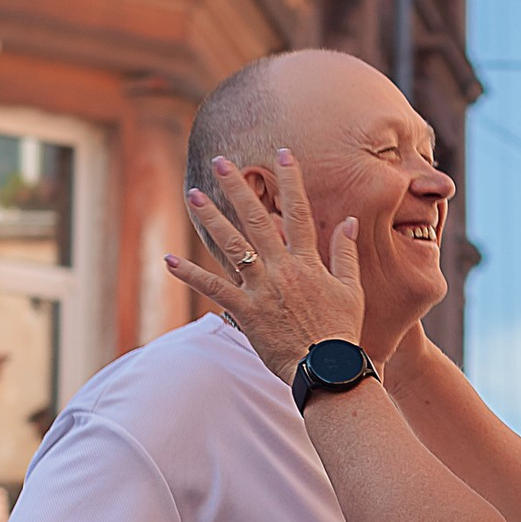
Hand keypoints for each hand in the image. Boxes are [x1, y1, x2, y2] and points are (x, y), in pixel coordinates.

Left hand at [165, 148, 367, 383]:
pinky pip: (213, 288)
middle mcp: (281, 268)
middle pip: (256, 218)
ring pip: (231, 245)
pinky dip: (190, 274)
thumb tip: (348, 220)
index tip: (283, 153)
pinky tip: (169, 259)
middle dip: (238, 187)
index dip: (291, 180)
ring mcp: (261, 288)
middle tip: (221, 161)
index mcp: (307, 260)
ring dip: (211, 218)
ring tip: (193, 194)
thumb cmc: (340, 331)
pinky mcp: (244, 310)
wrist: (326, 368)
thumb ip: (346, 253)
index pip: (298, 211)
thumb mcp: (351, 289)